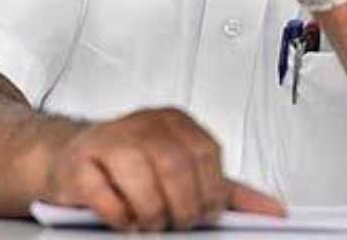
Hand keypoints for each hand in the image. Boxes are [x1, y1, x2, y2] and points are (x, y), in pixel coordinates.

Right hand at [44, 107, 283, 230]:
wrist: (74, 156)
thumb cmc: (133, 165)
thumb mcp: (184, 171)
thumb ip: (227, 190)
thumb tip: (273, 211)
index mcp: (175, 122)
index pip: (207, 155)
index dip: (210, 194)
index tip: (204, 214)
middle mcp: (145, 123)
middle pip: (177, 169)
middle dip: (181, 209)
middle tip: (174, 223)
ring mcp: (111, 139)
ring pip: (144, 183)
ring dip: (150, 216)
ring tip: (147, 222)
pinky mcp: (81, 162)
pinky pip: (105, 197)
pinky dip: (119, 218)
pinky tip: (122, 217)